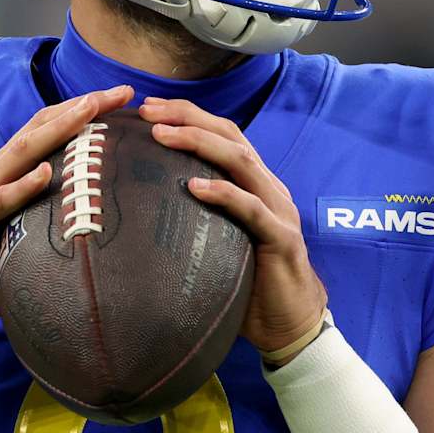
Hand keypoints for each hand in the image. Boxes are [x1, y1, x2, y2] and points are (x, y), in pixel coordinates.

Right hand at [0, 86, 133, 340]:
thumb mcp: (27, 238)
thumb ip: (54, 223)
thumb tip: (103, 228)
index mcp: (10, 174)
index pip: (49, 131)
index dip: (84, 111)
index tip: (124, 99)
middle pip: (41, 128)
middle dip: (82, 106)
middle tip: (122, 92)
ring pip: (23, 151)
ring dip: (58, 129)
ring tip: (89, 110)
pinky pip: (1, 199)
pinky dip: (23, 184)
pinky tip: (45, 173)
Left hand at [140, 97, 327, 358]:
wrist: (291, 324)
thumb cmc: (249, 283)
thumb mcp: (219, 241)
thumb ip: (196, 218)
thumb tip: (141, 208)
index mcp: (255, 184)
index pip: (223, 135)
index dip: (188, 116)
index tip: (147, 108)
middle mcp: (269, 188)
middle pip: (230, 136)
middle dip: (188, 117)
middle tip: (148, 111)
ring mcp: (278, 210)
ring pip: (240, 162)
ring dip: (199, 142)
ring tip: (162, 135)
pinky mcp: (281, 238)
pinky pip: (251, 209)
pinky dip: (223, 193)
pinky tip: (194, 187)